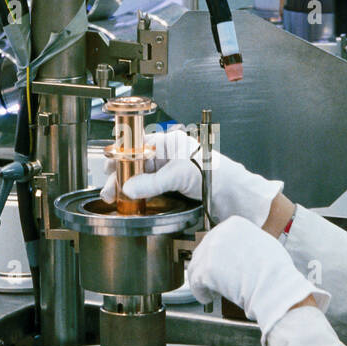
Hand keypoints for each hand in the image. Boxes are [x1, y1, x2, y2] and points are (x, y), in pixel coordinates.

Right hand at [100, 127, 283, 226]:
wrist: (237, 199)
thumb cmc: (220, 176)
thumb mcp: (181, 174)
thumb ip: (153, 182)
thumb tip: (129, 186)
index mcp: (173, 144)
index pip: (140, 145)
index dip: (123, 155)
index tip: (109, 166)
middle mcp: (171, 157)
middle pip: (138, 163)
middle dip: (122, 175)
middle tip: (109, 188)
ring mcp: (173, 174)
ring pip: (143, 178)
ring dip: (129, 187)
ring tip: (115, 197)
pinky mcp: (175, 190)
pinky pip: (152, 191)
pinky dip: (140, 196)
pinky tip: (131, 201)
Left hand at [187, 216, 328, 339]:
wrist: (273, 284)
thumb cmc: (275, 268)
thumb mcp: (263, 242)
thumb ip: (247, 241)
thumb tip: (239, 250)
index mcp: (234, 224)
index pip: (217, 238)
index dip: (217, 254)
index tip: (221, 265)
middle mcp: (220, 233)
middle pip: (203, 251)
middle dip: (207, 266)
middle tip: (214, 279)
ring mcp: (211, 251)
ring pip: (196, 266)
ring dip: (201, 279)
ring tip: (210, 290)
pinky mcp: (206, 270)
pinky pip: (196, 283)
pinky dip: (200, 292)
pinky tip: (207, 297)